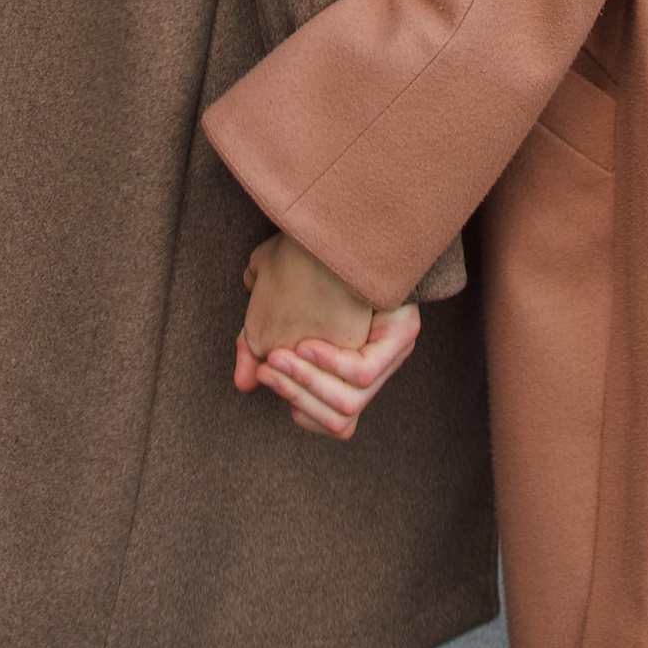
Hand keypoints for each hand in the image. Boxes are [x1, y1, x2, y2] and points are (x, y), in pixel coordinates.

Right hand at [232, 234, 421, 442]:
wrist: (352, 224)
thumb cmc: (311, 263)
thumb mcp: (278, 311)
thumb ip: (258, 348)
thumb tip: (244, 383)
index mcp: (357, 369)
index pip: (333, 423)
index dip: (300, 409)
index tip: (266, 372)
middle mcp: (382, 368)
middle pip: (340, 422)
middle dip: (295, 395)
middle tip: (267, 367)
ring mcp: (396, 353)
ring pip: (349, 404)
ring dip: (306, 383)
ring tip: (279, 356)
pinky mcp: (402, 336)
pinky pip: (362, 373)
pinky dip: (329, 364)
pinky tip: (306, 343)